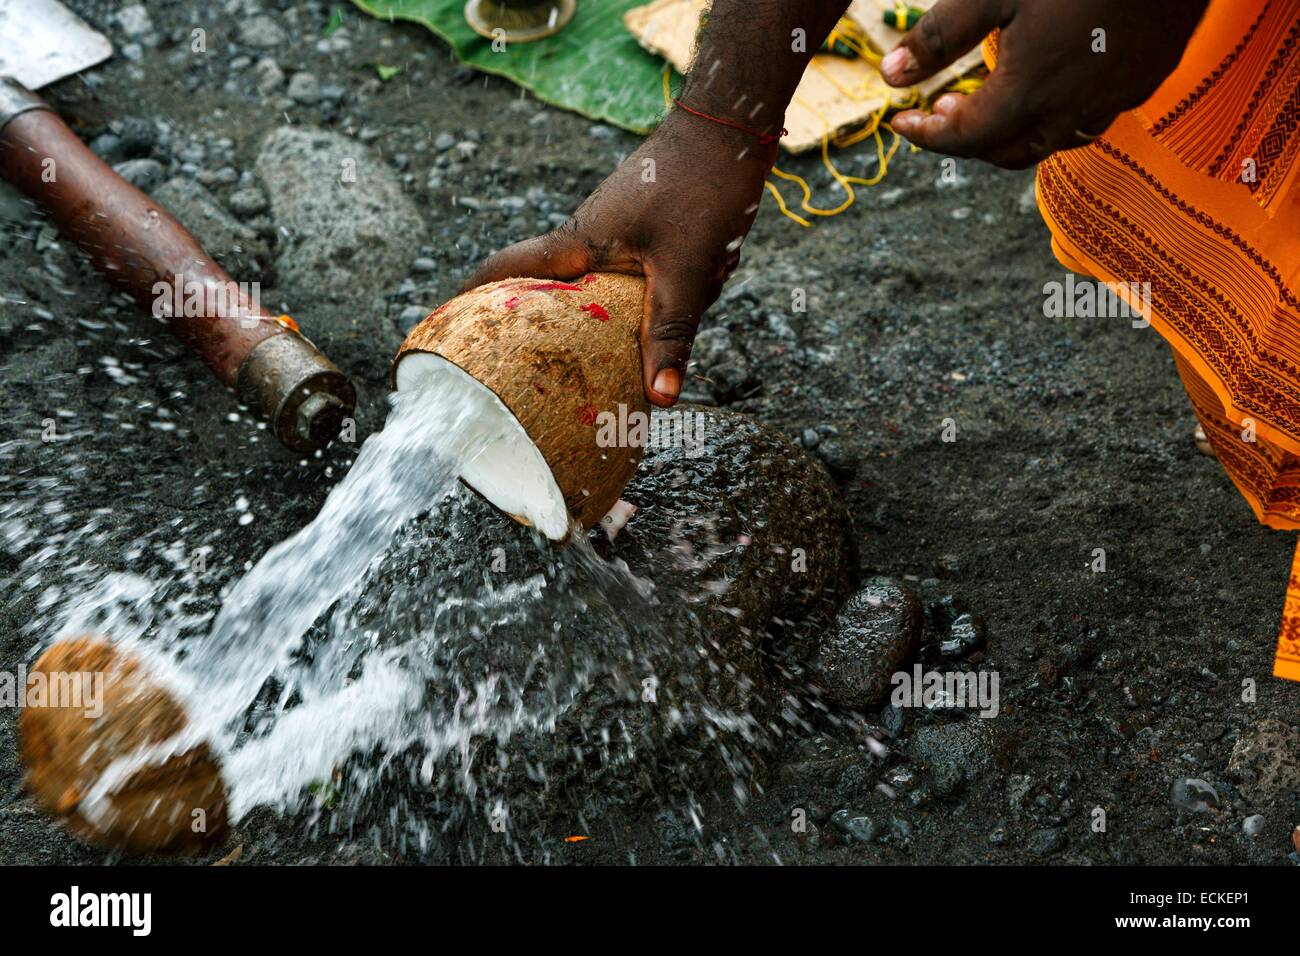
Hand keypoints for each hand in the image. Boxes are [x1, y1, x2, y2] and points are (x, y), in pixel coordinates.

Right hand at [462, 111, 775, 405]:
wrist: (732, 125)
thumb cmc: (702, 186)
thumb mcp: (687, 271)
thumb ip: (672, 333)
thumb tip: (659, 398)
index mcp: (578, 243)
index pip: (505, 269)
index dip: (470, 298)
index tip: (444, 330)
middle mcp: (586, 236)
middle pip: (543, 285)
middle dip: (530, 325)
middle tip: (516, 371)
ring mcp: (614, 230)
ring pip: (592, 285)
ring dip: (590, 318)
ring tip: (583, 367)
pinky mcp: (642, 227)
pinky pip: (627, 276)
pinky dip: (631, 302)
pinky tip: (654, 324)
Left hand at [880, 0, 1208, 167]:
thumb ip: (941, 36)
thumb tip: (891, 76)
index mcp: (1031, 92)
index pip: (965, 139)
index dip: (926, 137)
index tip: (900, 123)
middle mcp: (1074, 108)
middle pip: (1009, 152)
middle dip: (970, 141)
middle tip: (943, 111)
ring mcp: (1118, 96)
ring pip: (1054, 140)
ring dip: (1016, 132)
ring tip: (995, 97)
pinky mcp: (1148, 76)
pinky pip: (1094, 115)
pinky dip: (1060, 113)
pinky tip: (1054, 78)